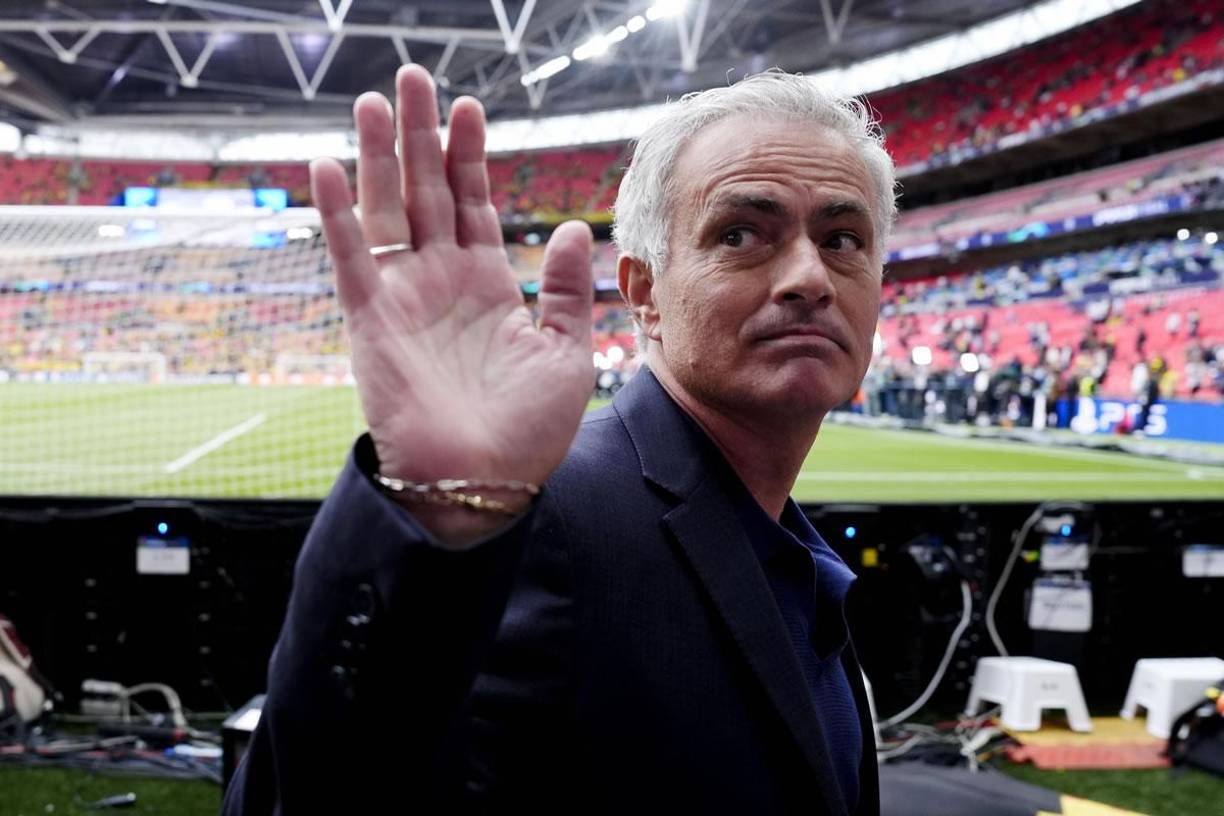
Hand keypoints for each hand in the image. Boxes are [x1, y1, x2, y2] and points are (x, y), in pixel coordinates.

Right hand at [310, 66, 593, 543]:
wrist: (485, 485)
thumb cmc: (528, 432)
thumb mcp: (567, 354)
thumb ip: (563, 291)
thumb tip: (571, 228)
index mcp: (485, 287)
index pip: (471, 205)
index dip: (469, 157)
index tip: (468, 108)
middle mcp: (440, 282)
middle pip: (426, 191)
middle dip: (421, 135)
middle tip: (413, 78)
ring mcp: (403, 297)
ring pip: (386, 210)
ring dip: (379, 155)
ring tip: (376, 101)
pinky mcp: (371, 321)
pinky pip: (350, 257)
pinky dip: (337, 213)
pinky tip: (328, 165)